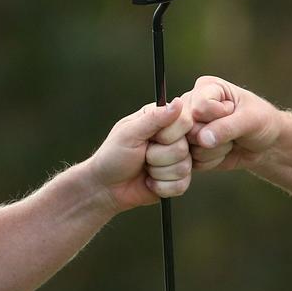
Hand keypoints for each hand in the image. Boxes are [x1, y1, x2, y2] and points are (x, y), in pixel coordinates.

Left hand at [85, 99, 192, 213]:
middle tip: (143, 155)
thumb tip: (178, 103)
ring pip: (184, 167)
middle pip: (184, 147)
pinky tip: (149, 182)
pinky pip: (182, 185)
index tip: (151, 139)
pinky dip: (161, 186)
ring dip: (158, 172)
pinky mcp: (178, 180)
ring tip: (144, 168)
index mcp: (162, 120)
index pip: (184, 121)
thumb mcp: (130, 133)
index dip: (169, 134)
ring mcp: (177, 159)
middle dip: (158, 156)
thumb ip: (154, 118)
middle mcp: (173, 138)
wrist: (107, 187)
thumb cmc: (113, 155)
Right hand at [177, 75, 281, 171]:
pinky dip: (211, 161)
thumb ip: (227, 127)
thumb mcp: (251, 119)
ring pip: (190, 148)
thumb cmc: (261, 121)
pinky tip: (222, 152)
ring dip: (216, 151)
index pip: (199, 107)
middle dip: (216, 137)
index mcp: (205, 87)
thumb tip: (202, 139)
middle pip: (189, 129)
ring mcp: (188, 128)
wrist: (266, 144)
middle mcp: (190, 105)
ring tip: (229, 140)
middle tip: (232, 130)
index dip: (218, 116)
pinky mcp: (189, 147)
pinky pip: (192, 162)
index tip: (233, 111)